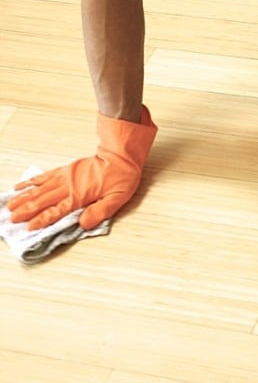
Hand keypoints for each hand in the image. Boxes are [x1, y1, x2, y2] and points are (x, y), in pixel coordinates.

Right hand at [9, 107, 156, 230]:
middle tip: (11, 219)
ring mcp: (65, 176)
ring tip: (10, 206)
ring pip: (39, 189)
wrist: (121, 154)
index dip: (41, 220)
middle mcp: (68, 186)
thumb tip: (83, 224)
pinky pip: (44, 176)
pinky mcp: (65, 170)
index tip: (28, 228)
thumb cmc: (121, 176)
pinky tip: (20, 186)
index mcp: (79, 195)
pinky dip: (30, 182)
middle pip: (42, 200)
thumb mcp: (118, 198)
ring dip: (24, 198)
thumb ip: (100, 212)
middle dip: (25, 211)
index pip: (56, 211)